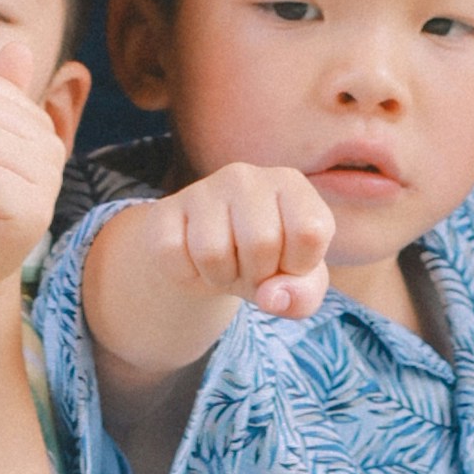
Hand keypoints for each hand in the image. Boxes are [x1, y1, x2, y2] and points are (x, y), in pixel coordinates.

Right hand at [103, 159, 339, 350]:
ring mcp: (202, 189)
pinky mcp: (165, 209)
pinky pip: (172, 256)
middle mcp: (247, 176)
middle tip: (250, 267)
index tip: (288, 263)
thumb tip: (272, 297)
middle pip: (260, 243)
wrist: (213, 259)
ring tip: (226, 264)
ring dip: (220, 277)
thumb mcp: (299, 283)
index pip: (309, 231)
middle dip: (257, 274)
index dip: (298, 264)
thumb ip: (304, 294)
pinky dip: (186, 275)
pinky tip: (195, 260)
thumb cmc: (268, 264)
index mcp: (291, 184)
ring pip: (212, 252)